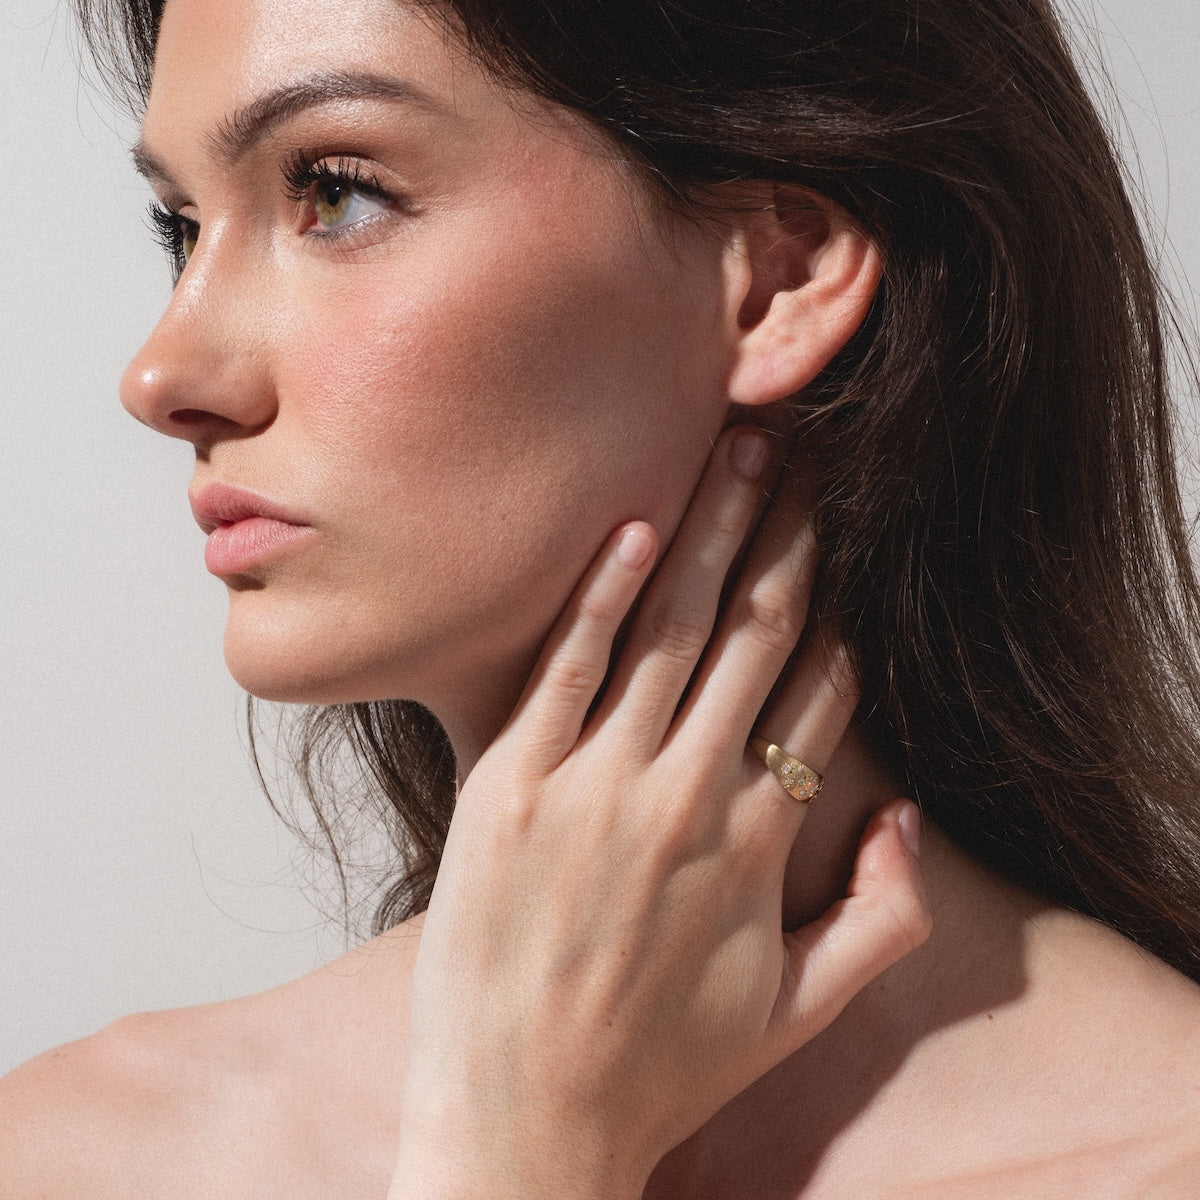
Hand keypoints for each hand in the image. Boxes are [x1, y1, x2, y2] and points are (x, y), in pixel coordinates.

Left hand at [389, 427, 928, 1199]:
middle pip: (753, 636)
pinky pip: (566, 671)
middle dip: (785, 535)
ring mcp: (593, 790)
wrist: (525, 1120)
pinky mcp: (508, 790)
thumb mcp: (800, 1014)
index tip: (845, 536)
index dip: (836, 607)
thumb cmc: (664, 1069)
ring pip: (670, 632)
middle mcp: (685, 801)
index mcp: (757, 846)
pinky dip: (601, 596)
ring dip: (708, 532)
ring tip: (736, 452)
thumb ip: (884, 918)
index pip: (816, 694)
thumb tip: (910, 814)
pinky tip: (632, 527)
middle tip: (803, 454)